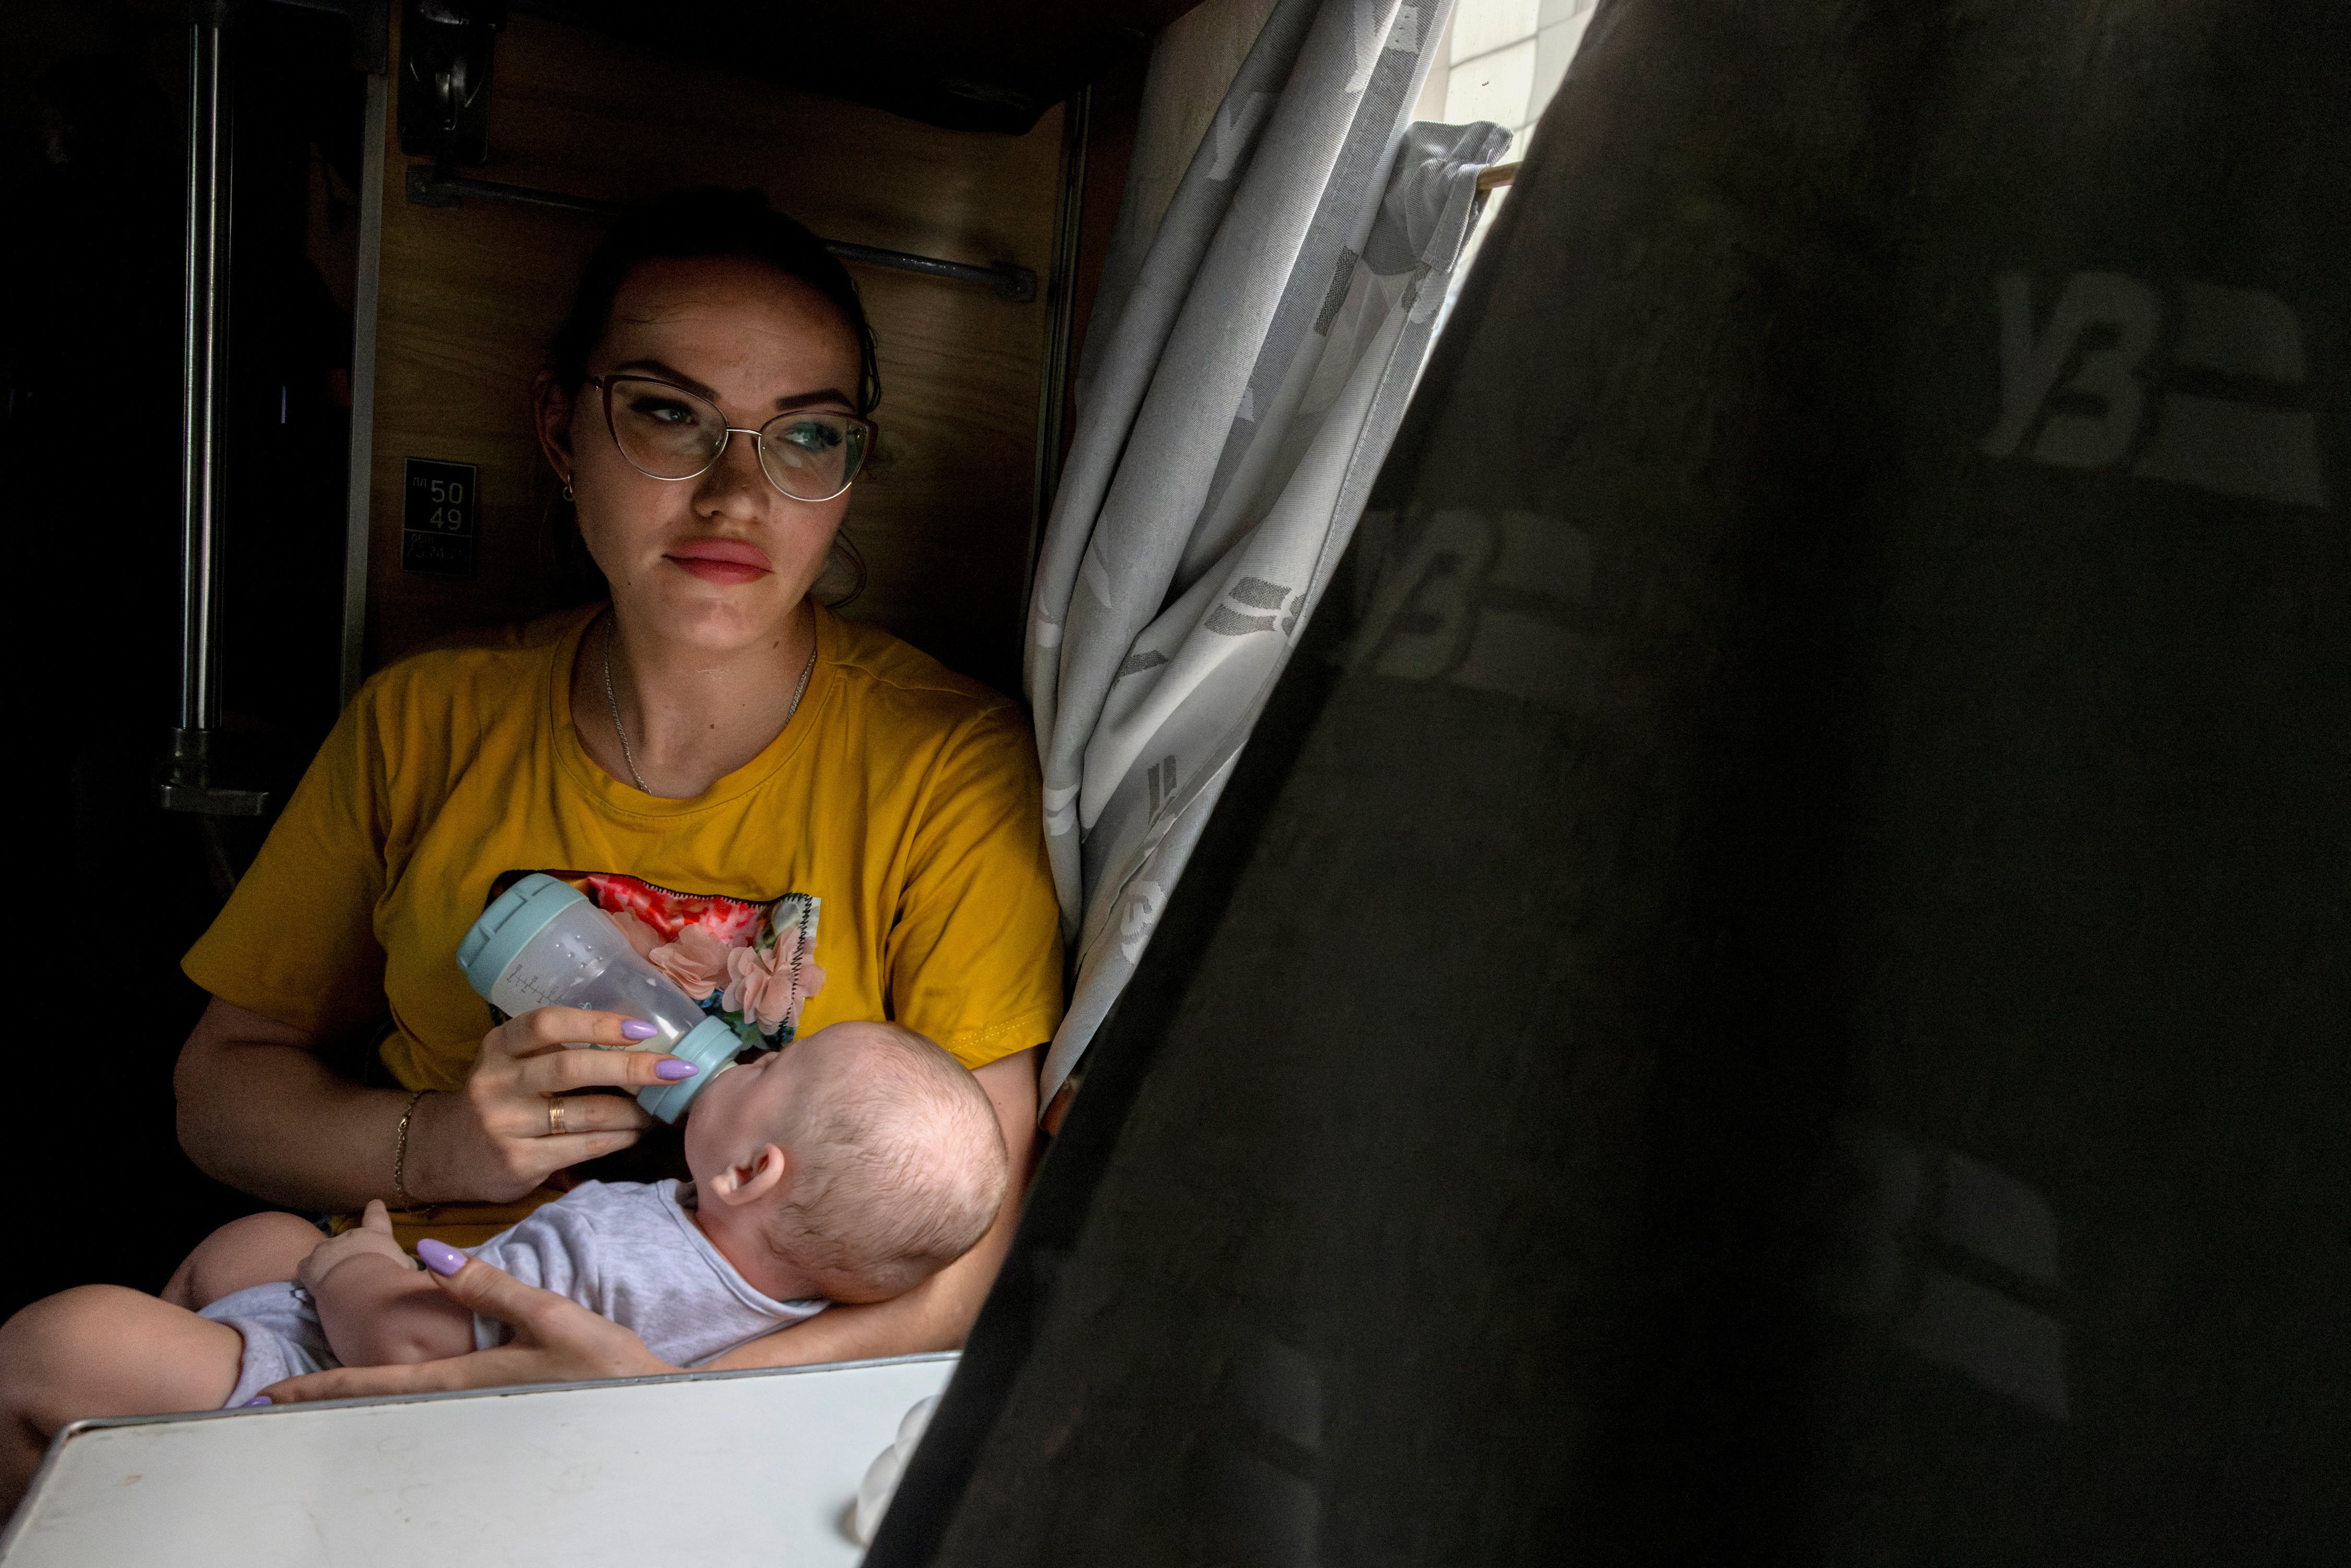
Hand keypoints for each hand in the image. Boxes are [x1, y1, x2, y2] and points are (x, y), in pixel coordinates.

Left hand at [259, 1246, 672, 1402]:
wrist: (656, 1404)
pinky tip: (404, 1382)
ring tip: (325, 1390)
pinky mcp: (504, 1401)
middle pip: (379, 1401)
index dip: (319, 1388)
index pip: (374, 1385)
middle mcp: (464, 1400)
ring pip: (405, 1402)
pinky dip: (403, 1392)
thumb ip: (488, 1287)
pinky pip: (436, 1399)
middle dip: (328, 1399)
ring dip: (363, 1396)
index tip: (266, 1397)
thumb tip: (429, 1257)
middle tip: (277, 1399)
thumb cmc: (606, 1364)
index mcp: (464, 1380)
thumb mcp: (548, 1316)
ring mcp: (484, 1406)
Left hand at [295, 1199, 411, 1293]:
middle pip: (348, 1239)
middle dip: (350, 1251)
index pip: (377, 1216)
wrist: (358, 1287)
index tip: (375, 1203)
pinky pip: (308, 1266)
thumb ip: (403, 1262)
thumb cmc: (388, 1275)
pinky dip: (312, 1273)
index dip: (376, 1209)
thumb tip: (404, 1262)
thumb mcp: (406, 1268)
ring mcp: (326, 1247)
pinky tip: (318, 1285)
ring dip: (331, 1262)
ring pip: (326, 1252)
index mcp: (375, 1234)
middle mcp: (349, 1235)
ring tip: (336, 1280)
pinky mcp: (308, 1264)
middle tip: (356, 1271)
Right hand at [405, 1007, 696, 1204]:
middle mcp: (497, 1082)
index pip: (547, 1023)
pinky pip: (584, 1147)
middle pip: (572, 1068)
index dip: (597, 1023)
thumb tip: (638, 1036)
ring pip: (587, 1113)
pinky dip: (619, 1138)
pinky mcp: (519, 1162)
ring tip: (663, 1108)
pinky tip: (637, 1132)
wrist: (444, 1153)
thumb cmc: (499, 1097)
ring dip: (635, 1111)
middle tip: (677, 1069)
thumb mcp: (511, 1062)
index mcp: (499, 1047)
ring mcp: (506, 1125)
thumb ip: (556, 1047)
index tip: (642, 1028)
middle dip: (633, 1067)